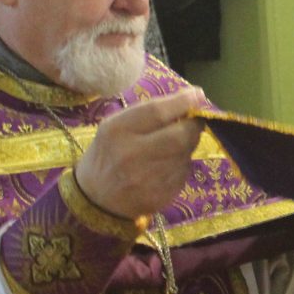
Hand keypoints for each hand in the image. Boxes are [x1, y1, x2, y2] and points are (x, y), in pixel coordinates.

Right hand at [75, 89, 203, 219]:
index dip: (183, 102)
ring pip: (185, 155)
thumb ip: (149, 112)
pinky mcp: (159, 196)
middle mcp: (131, 154)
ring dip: (188, 145)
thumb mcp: (116, 126)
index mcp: (117, 131)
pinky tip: (168, 164)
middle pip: (179, 135)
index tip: (197, 95)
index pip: (157, 112)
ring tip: (176, 143)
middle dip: (194, 125)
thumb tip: (192, 97)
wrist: (96, 198)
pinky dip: (182, 164)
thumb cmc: (109, 153)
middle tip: (195, 121)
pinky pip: (182, 173)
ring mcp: (146, 179)